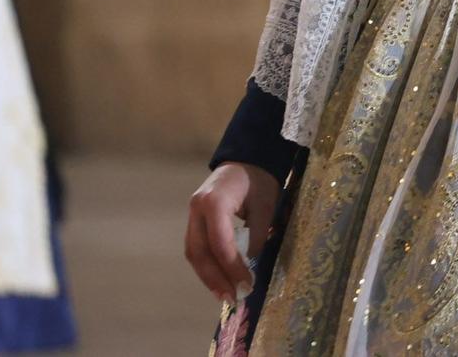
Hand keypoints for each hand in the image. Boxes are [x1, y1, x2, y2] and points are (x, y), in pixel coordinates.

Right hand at [185, 161, 280, 302]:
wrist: (246, 159)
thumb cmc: (259, 180)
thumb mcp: (265, 206)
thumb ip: (256, 236)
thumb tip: (250, 268)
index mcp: (214, 200)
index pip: (220, 242)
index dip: (232, 267)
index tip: (246, 285)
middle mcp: (197, 208)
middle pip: (199, 251)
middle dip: (215, 278)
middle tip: (232, 297)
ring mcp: (192, 214)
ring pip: (194, 252)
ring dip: (208, 276)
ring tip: (226, 295)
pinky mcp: (194, 220)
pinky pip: (196, 247)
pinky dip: (207, 266)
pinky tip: (220, 280)